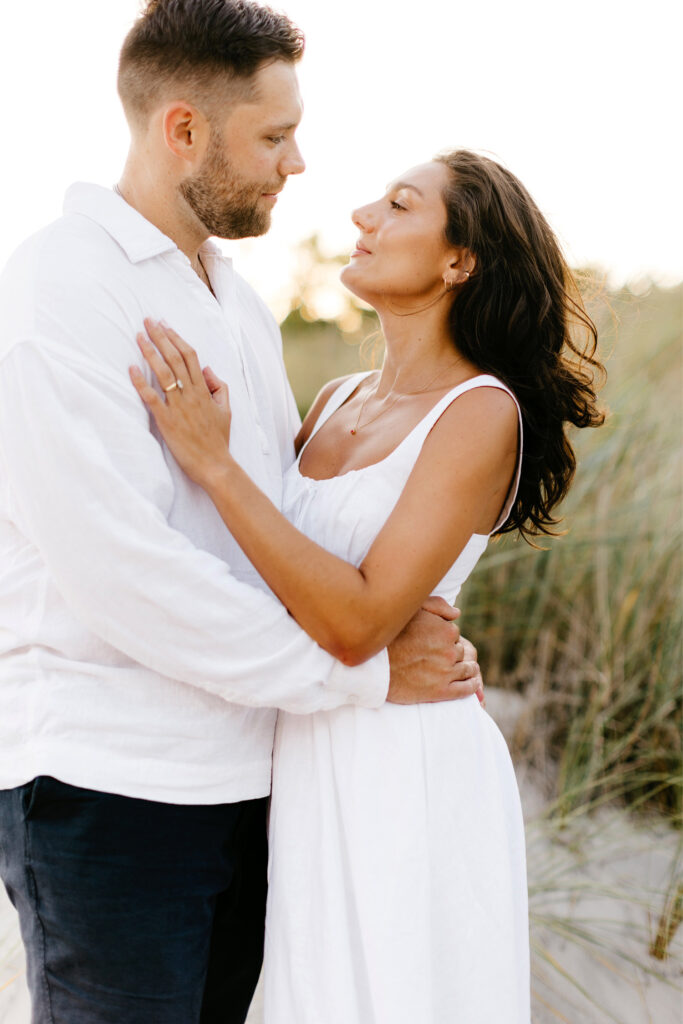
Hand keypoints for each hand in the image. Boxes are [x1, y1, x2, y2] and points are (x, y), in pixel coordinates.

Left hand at [129, 319, 231, 487]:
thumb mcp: (226, 410)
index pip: (190, 356)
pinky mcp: (167, 421)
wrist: (216, 465)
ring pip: (163, 373)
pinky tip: (131, 368)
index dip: (177, 338)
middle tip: (148, 321)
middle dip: (161, 337)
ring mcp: (179, 407)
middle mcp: (191, 394)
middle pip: (175, 358)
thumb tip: (208, 369)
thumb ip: (219, 387)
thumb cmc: (218, 440)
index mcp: (204, 390)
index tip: (165, 325)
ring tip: (139, 336)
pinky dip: (141, 382)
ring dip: (150, 352)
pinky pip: (152, 397)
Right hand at [387, 597, 483, 704]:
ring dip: (468, 668)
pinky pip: (465, 689)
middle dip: (453, 652)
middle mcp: (449, 651)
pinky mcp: (441, 692)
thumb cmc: (388, 637)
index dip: (444, 637)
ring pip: (467, 669)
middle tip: (441, 656)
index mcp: (445, 631)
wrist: (372, 667)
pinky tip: (472, 683)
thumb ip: (437, 605)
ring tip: (466, 669)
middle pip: (460, 651)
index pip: (454, 634)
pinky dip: (471, 686)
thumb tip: (457, 613)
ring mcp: (446, 672)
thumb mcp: (411, 610)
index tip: (434, 642)